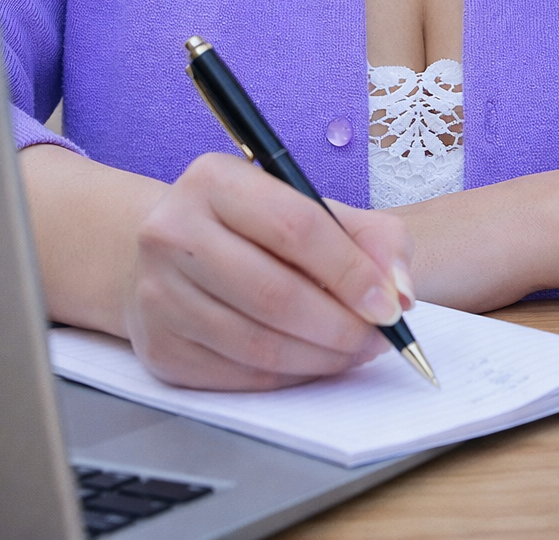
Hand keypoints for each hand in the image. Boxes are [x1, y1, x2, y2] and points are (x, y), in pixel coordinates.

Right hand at [123, 152, 415, 389]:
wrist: (176, 250)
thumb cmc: (257, 227)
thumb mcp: (313, 206)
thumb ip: (372, 237)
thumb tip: (400, 292)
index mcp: (214, 180)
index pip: (295, 227)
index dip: (350, 272)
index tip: (390, 304)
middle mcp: (173, 232)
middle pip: (275, 293)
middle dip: (341, 326)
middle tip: (379, 338)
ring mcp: (158, 294)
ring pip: (258, 344)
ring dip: (321, 358)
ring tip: (354, 351)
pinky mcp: (159, 348)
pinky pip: (239, 377)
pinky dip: (289, 379)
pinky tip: (313, 362)